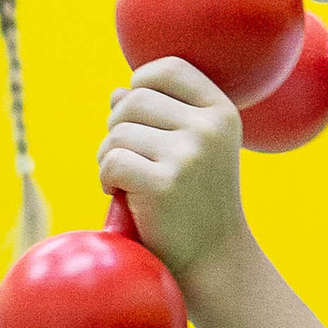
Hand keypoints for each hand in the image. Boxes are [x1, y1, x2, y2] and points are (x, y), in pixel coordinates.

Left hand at [100, 60, 246, 280]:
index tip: (138, 117)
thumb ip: (159, 116)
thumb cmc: (197, 201)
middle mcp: (208, 128)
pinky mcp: (163, 184)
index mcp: (221, 111)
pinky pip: (111, 160)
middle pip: (133, 100)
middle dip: (117, 128)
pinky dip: (106, 178)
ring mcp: (188, 155)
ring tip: (125, 181)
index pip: (168, 68)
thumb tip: (118, 91)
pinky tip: (119, 194)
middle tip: (127, 158)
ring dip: (109, 157)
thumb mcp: (192, 150)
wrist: (215, 259)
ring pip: (117, 132)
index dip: (141, 84)